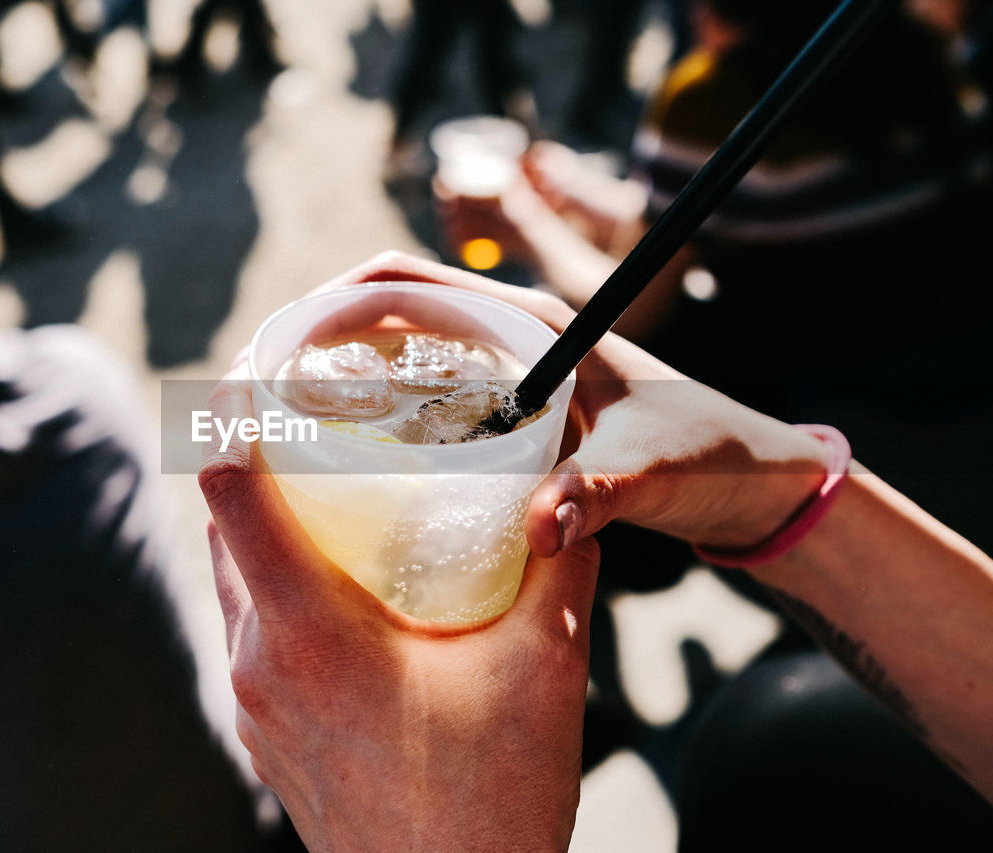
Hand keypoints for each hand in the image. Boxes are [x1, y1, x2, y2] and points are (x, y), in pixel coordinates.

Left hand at [200, 354, 599, 852]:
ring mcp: (253, 703)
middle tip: (310, 410)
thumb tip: (569, 493)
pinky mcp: (266, 732)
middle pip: (223, 523)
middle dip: (257, 456)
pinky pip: (254, 630)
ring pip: (236, 578)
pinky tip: (344, 585)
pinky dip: (280, 583)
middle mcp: (259, 660)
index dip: (233, 412)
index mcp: (307, 628)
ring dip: (268, 523)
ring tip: (327, 487)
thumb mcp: (547, 666)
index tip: (258, 365)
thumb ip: (560, 564)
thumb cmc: (492, 798)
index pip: (228, 486)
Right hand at [320, 253, 827, 555]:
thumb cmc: (711, 452)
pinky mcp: (509, 417)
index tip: (277, 352)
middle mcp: (508, 338)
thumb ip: (600, 491)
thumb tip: (539, 524)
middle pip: (384, 317)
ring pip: (398, 360)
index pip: (405, 283)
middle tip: (260, 403)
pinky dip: (378, 418)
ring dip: (340, 382)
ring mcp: (505, 376)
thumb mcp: (654, 466)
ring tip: (284, 435)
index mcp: (531, 323)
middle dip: (316, 347)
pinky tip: (354, 470)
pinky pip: (423, 403)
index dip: (331, 306)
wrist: (753, 476)